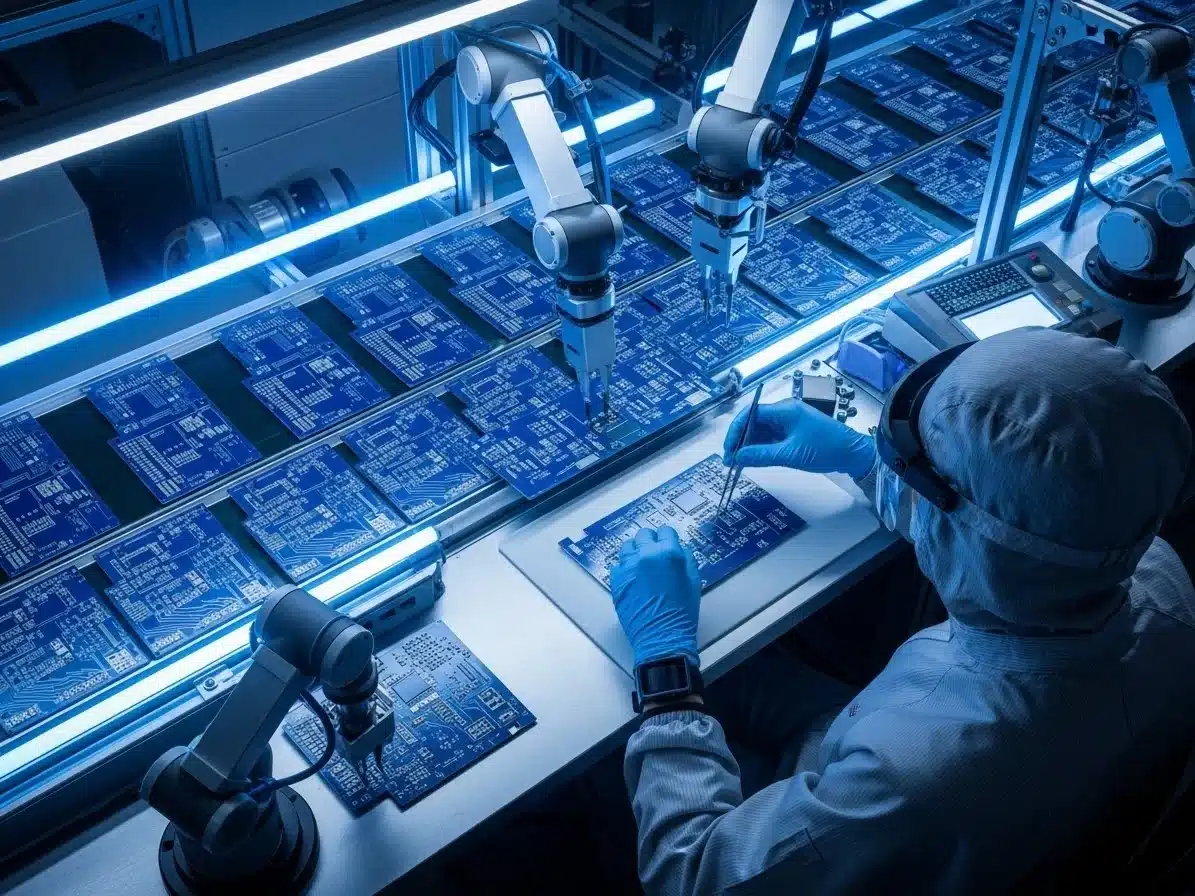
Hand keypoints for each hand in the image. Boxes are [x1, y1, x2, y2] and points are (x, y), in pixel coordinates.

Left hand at [609, 527, 700, 667]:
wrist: (661, 636)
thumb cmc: (682, 612)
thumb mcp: (693, 581)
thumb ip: (686, 559)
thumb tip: (679, 548)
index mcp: (668, 554)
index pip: (665, 531)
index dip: (668, 538)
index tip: (668, 543)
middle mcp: (646, 555)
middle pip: (644, 534)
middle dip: (651, 541)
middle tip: (655, 553)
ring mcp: (628, 566)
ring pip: (628, 546)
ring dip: (636, 551)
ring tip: (643, 564)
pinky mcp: (616, 579)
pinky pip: (619, 564)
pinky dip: (626, 566)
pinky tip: (634, 577)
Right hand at [723, 398, 875, 478]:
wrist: (853, 454)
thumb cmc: (827, 448)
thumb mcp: (791, 454)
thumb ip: (762, 455)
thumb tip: (737, 457)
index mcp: (785, 410)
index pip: (751, 414)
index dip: (736, 430)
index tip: (728, 448)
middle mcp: (785, 412)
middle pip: (754, 422)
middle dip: (740, 440)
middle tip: (730, 459)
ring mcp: (789, 422)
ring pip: (761, 431)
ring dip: (749, 445)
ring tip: (738, 462)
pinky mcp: (793, 432)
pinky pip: (771, 438)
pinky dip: (761, 448)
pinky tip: (753, 459)